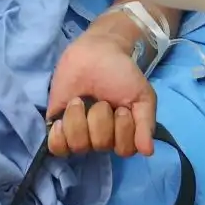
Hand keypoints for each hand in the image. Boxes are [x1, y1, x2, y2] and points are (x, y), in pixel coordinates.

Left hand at [46, 32, 156, 157]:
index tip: (122, 108)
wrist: (95, 52)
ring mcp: (79, 134)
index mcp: (123, 135)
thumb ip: (146, 123)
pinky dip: (58, 137)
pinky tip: (60, 121)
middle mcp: (101, 138)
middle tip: (101, 100)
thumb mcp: (142, 96)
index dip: (123, 130)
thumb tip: (147, 152)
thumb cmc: (121, 73)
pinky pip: (57, 147)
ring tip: (80, 101)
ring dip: (79, 119)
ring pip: (79, 145)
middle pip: (101, 145)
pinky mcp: (58, 126)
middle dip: (101, 118)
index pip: (124, 150)